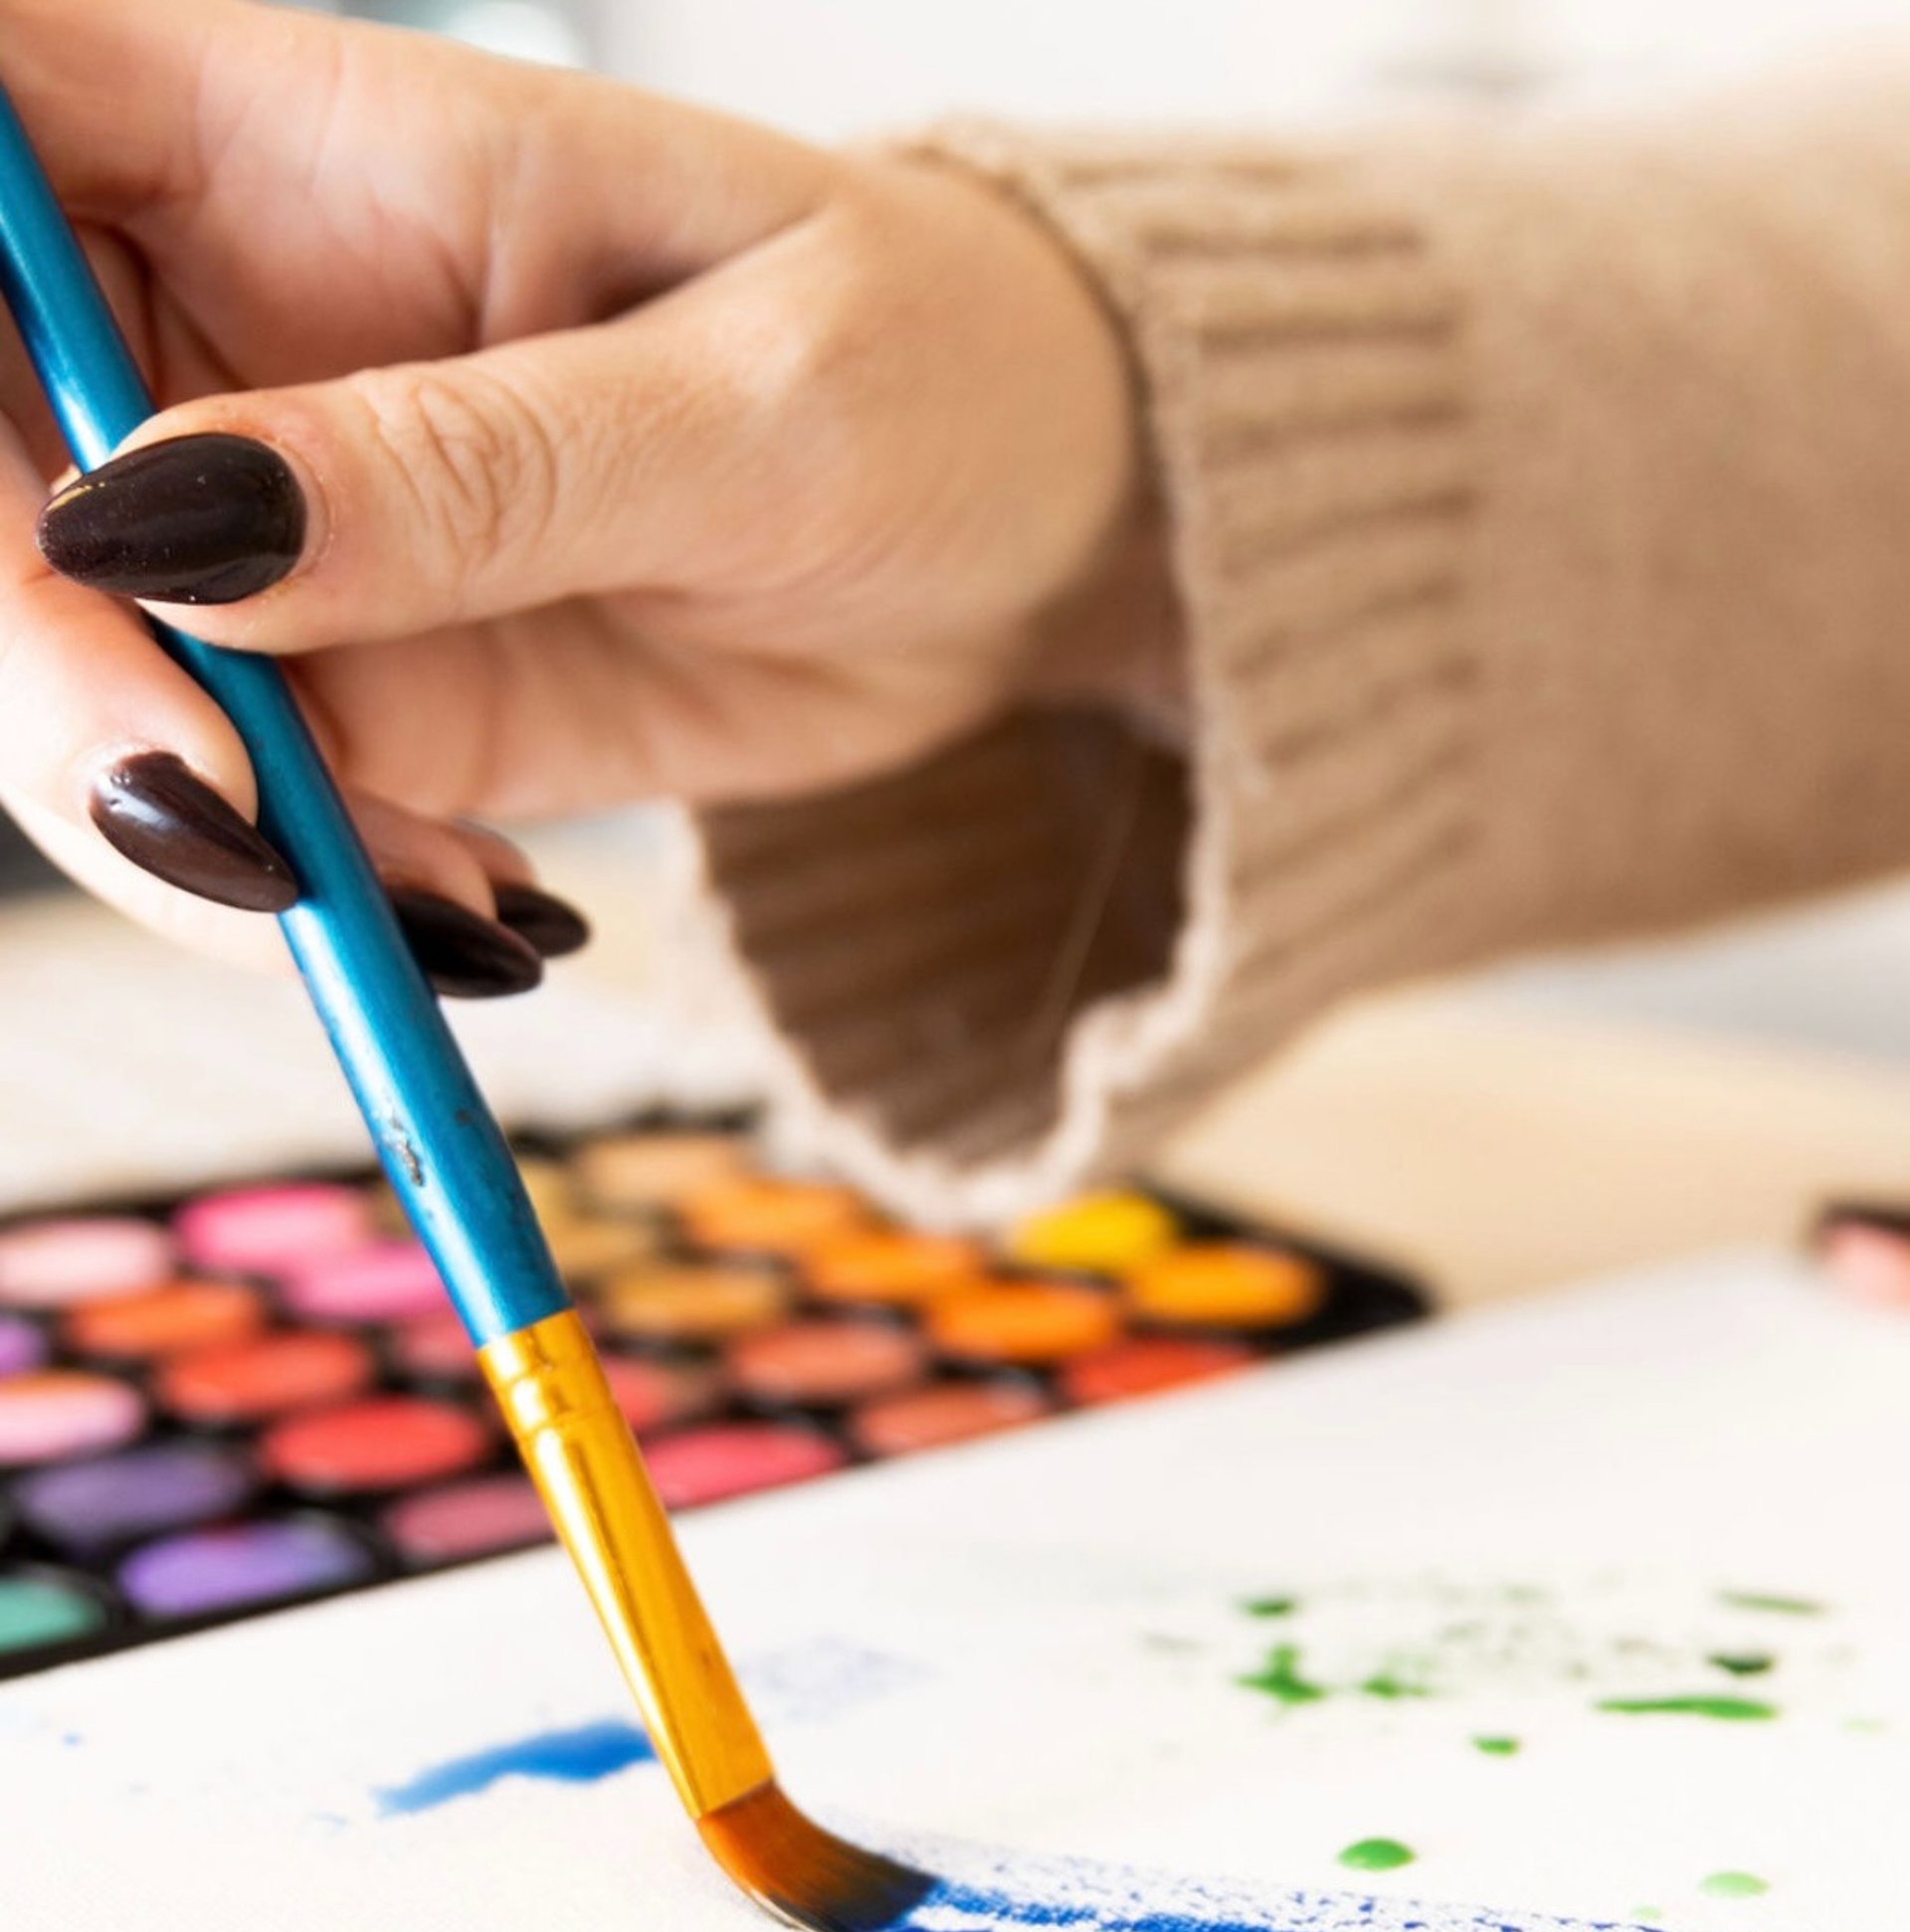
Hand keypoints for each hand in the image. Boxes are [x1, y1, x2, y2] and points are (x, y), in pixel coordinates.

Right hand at [0, 0, 1145, 993]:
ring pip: (82, 684)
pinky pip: (249, 815)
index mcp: (275, 142)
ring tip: (441, 901)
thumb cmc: (934, 368)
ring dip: (204, 839)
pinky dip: (332, 902)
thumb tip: (162, 528)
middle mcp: (222, 333)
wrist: (1022, 542)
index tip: (56, 506)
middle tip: (236, 828)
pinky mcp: (347, 693)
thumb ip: (468, 466)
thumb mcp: (748, 401)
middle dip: (48, 675)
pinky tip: (485, 913)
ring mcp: (274, 533)